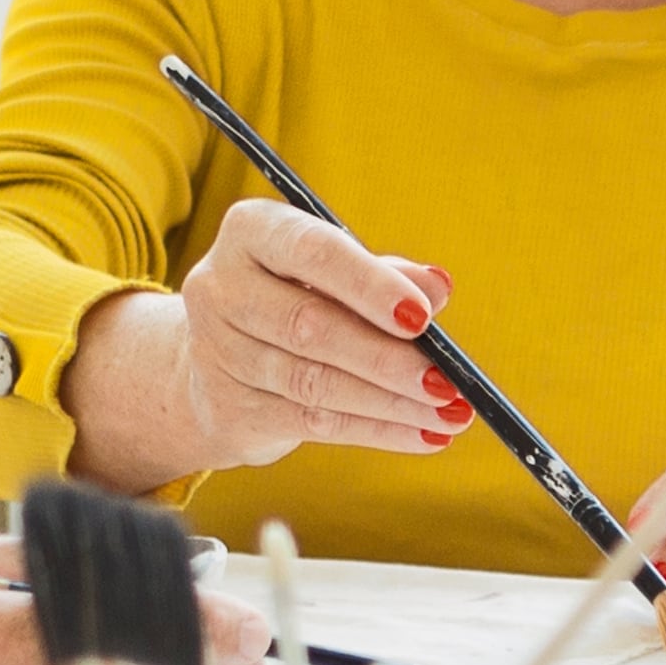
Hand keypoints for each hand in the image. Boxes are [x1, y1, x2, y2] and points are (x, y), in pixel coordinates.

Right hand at [74, 201, 463, 487]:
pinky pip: (314, 423)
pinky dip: (378, 430)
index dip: (368, 285)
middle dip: (387, 358)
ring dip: (391, 402)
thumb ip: (386, 274)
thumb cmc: (294, 298)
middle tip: (447, 381)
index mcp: (251, 231)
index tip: (422, 316)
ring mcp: (217, 353)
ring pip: (315, 382)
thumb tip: (438, 286)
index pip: (311, 252)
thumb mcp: (335, 274)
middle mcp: (221, 287)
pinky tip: (424, 433)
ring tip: (449, 412)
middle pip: (310, 326)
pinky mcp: (229, 409)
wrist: (216, 363)